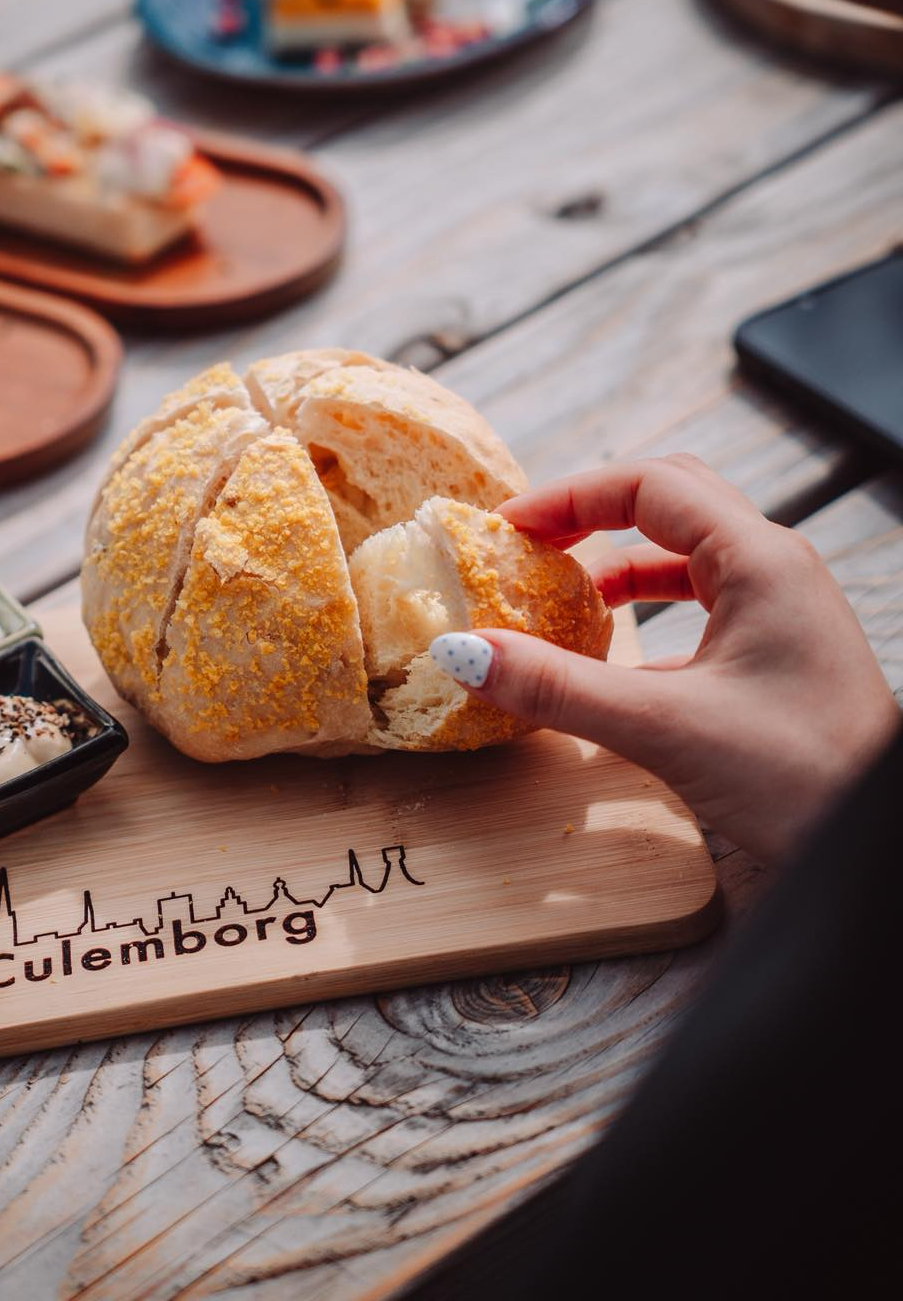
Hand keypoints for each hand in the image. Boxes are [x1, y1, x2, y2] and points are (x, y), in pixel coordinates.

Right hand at [435, 456, 898, 861]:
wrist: (877, 843)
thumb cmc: (801, 778)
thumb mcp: (662, 727)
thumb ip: (558, 687)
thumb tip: (465, 651)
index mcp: (758, 559)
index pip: (648, 485)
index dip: (568, 496)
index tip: (506, 527)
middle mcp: (774, 568)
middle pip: (670, 501)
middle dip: (592, 514)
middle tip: (528, 544)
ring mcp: (781, 609)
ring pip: (686, 554)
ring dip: (619, 564)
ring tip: (560, 594)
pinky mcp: (777, 651)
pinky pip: (701, 604)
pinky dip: (648, 611)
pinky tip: (612, 655)